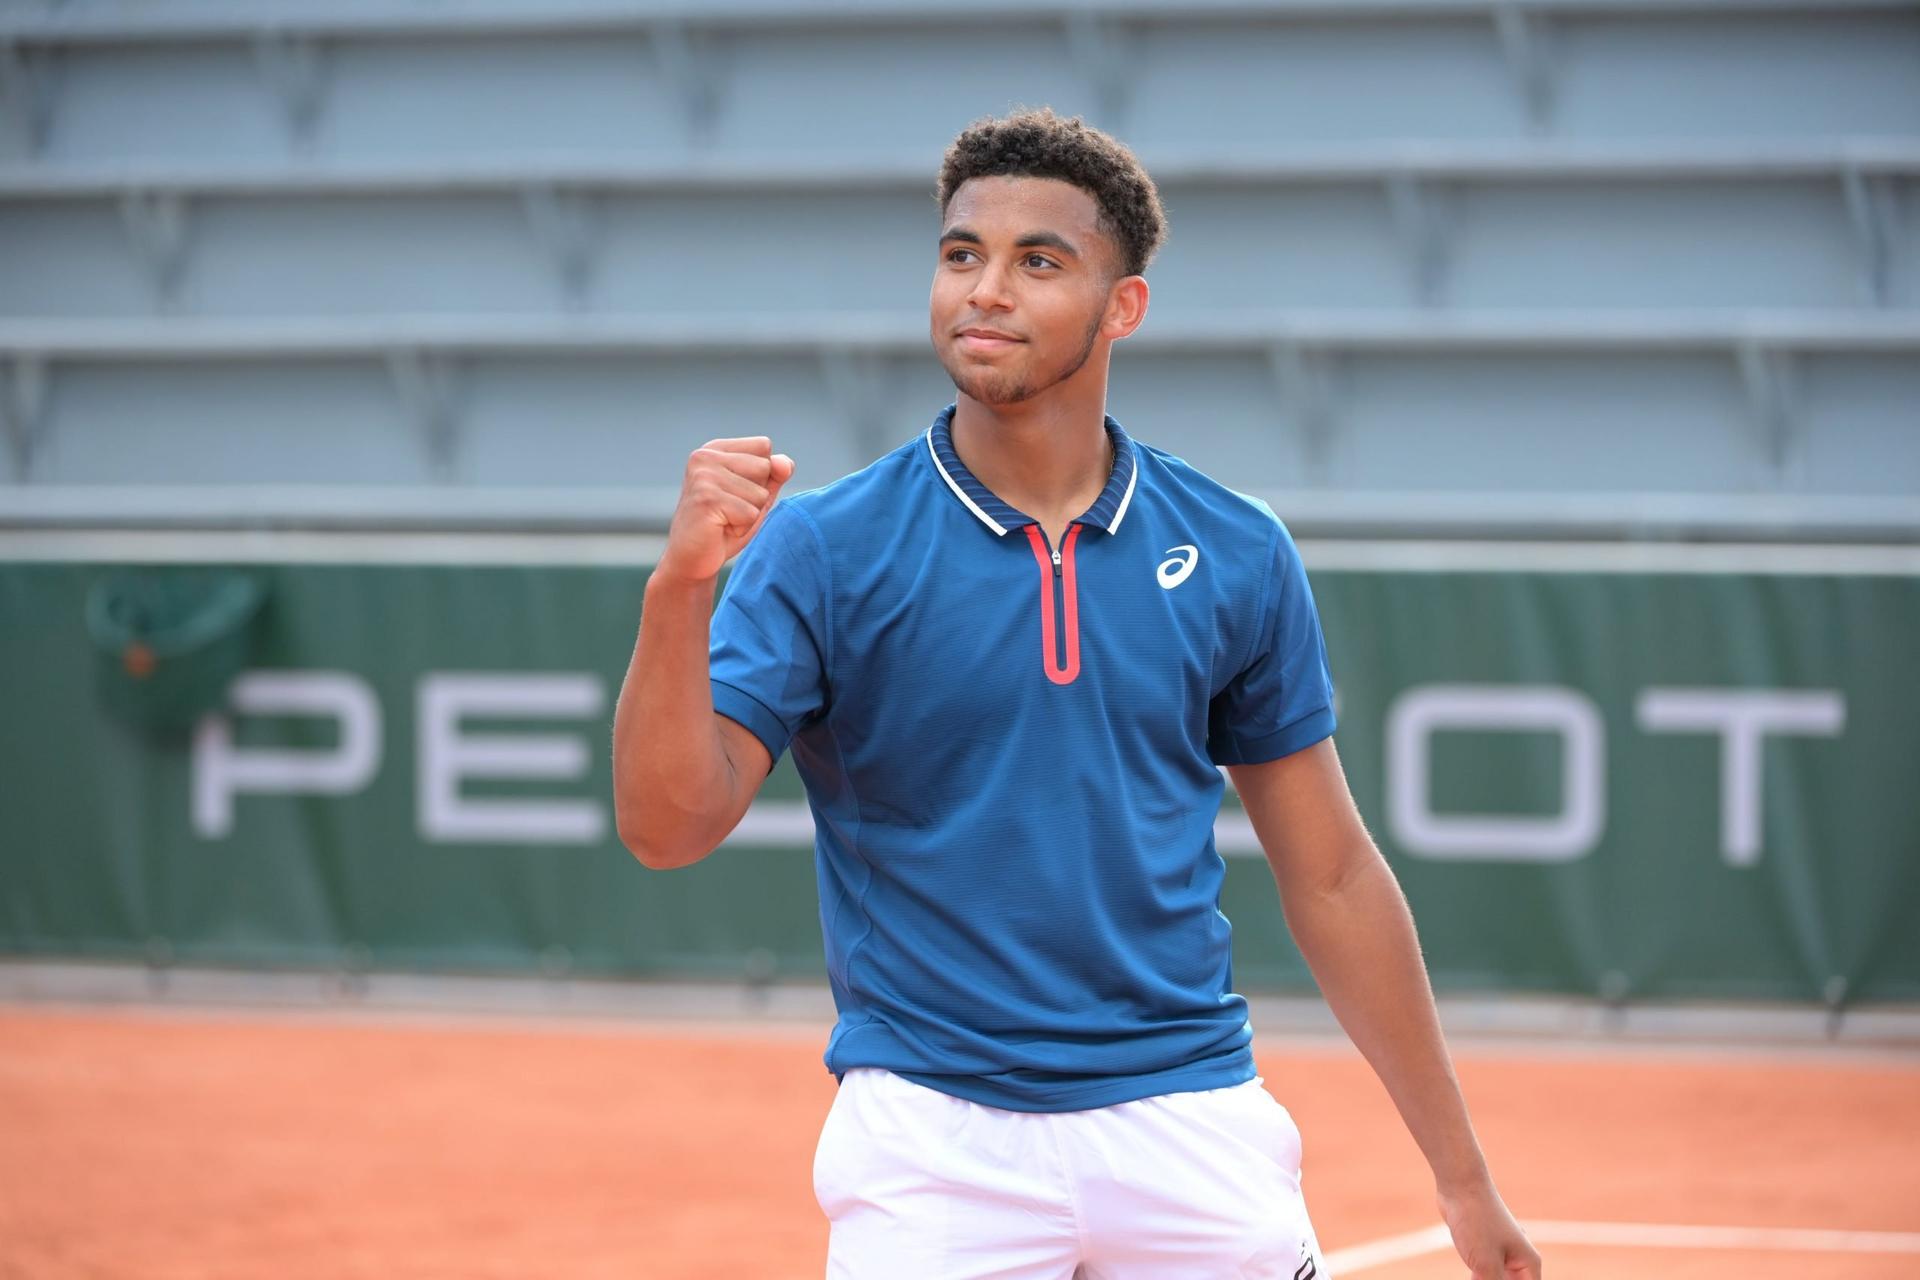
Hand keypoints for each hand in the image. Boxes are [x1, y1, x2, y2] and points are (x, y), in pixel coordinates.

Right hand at [656, 436, 794, 583]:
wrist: (692, 559)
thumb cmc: (726, 526)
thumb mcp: (757, 495)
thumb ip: (775, 474)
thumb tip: (785, 464)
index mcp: (716, 449)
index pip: (764, 446)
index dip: (761, 475)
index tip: (736, 493)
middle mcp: (705, 456)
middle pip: (765, 467)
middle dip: (756, 496)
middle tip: (729, 510)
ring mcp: (704, 476)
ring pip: (760, 494)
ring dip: (749, 515)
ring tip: (724, 520)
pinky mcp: (707, 499)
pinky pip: (750, 514)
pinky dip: (741, 528)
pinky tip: (720, 529)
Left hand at [1436, 1177, 1540, 1277]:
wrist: (1460, 1186)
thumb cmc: (1477, 1221)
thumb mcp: (1486, 1264)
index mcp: (1529, 1266)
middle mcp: (1518, 1262)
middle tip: (1480, 1277)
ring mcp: (1500, 1257)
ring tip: (1475, 1274)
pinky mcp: (1482, 1252)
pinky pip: (1483, 1277)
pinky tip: (1471, 1276)